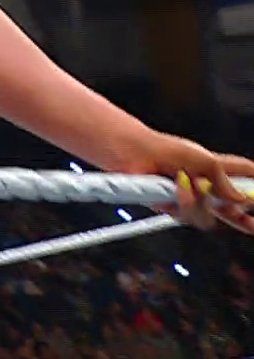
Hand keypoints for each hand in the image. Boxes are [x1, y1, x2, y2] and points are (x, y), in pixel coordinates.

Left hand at [109, 130, 253, 234]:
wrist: (135, 155)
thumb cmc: (168, 151)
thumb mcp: (206, 161)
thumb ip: (226, 182)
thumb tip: (243, 200)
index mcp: (216, 171)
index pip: (241, 176)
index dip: (253, 186)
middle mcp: (205, 187)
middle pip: (230, 209)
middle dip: (243, 220)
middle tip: (252, 226)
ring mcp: (189, 200)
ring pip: (209, 216)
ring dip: (203, 202)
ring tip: (191, 182)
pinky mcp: (173, 209)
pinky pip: (188, 216)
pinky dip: (185, 201)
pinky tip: (177, 187)